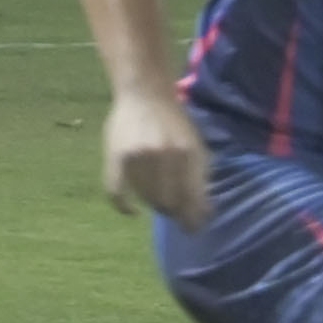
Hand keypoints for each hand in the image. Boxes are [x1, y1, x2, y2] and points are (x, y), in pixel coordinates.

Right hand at [103, 87, 210, 228]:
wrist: (145, 94)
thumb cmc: (175, 122)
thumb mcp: (197, 146)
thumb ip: (200, 176)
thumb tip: (205, 211)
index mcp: (189, 154)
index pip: (193, 199)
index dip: (194, 218)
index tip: (194, 228)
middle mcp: (165, 157)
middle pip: (169, 202)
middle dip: (174, 212)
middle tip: (176, 214)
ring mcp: (139, 158)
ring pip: (146, 198)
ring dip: (153, 205)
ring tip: (159, 203)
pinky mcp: (117, 158)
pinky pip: (117, 192)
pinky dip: (124, 207)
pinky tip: (133, 212)